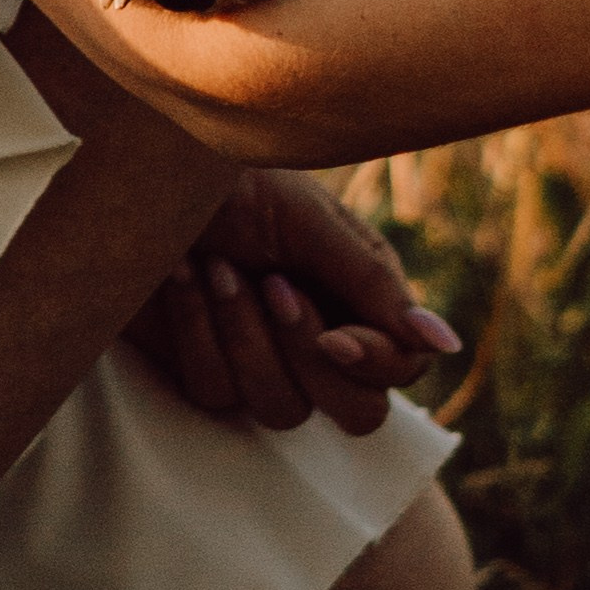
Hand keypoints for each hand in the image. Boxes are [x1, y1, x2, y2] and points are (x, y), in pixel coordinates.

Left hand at [126, 166, 460, 433]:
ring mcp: (264, 359)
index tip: (334, 337)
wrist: (143, 175)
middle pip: (356, 413)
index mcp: (360, 290)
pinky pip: (217, 394)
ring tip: (219, 267)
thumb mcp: (308, 220)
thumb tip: (446, 345)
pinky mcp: (208, 371)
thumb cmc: (234, 180)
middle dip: (308, 357)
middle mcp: (321, 333)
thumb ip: (373, 285)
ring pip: (281, 409)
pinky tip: (182, 277)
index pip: (404, 366)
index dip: (376, 364)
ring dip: (245, 336)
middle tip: (273, 287)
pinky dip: (198, 332)